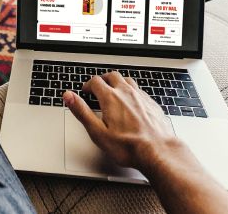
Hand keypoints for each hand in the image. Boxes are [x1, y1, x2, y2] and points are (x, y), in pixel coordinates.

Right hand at [63, 72, 179, 171]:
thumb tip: (69, 96)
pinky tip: (131, 101)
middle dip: (102, 80)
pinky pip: (139, 90)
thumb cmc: (128, 146)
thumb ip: (81, 111)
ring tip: (113, 90)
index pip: (95, 81)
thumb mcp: (97, 131)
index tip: (85, 91)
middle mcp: (127, 93)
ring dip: (118, 82)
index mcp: (111, 98)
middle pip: (112, 76)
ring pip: (127, 80)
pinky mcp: (152, 104)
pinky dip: (131, 91)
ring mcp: (141, 97)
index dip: (87, 85)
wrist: (158, 151)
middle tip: (97, 87)